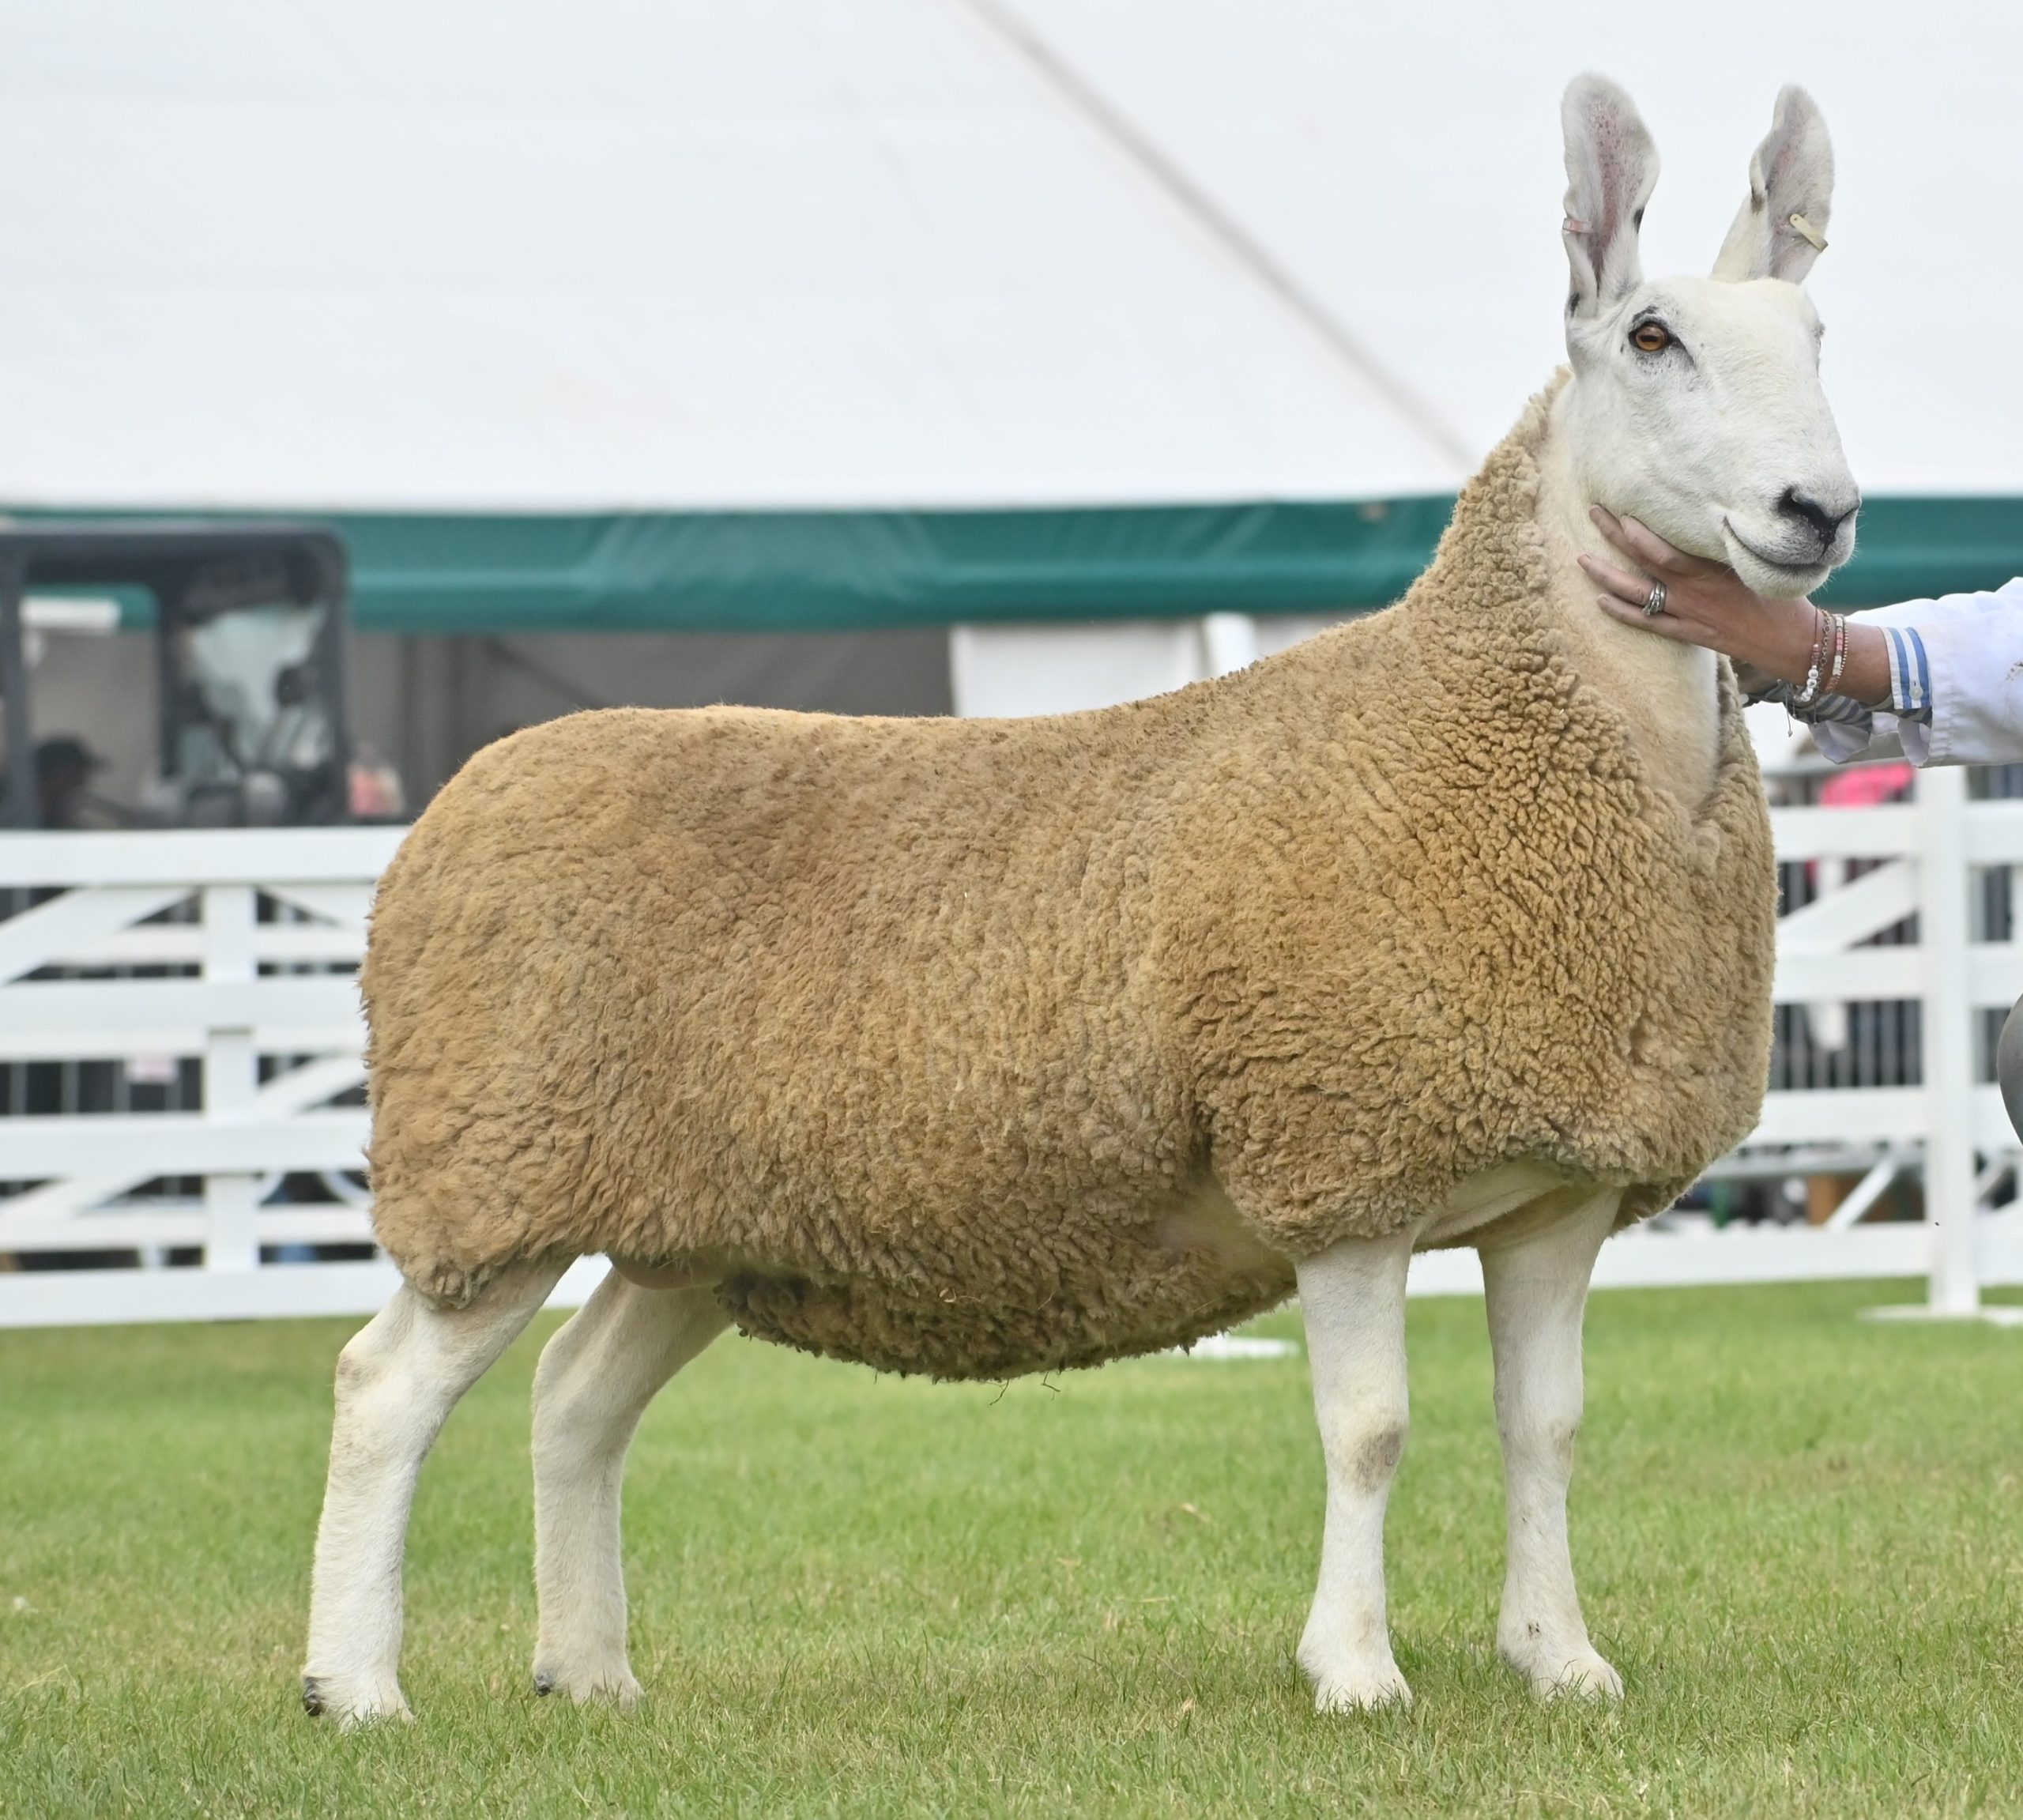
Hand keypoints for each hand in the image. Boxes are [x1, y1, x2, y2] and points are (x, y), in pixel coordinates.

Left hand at [1578, 508, 1817, 683]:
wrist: (1794, 639)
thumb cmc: (1782, 594)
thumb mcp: (1759, 560)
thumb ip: (1730, 543)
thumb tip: (1712, 513)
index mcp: (1711, 570)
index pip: (1664, 550)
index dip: (1638, 532)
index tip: (1619, 510)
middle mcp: (1693, 591)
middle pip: (1644, 561)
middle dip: (1615, 536)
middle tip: (1592, 512)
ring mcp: (1688, 613)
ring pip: (1637, 593)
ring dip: (1607, 576)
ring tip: (1582, 558)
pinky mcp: (1690, 633)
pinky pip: (1648, 624)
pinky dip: (1623, 613)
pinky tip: (1599, 602)